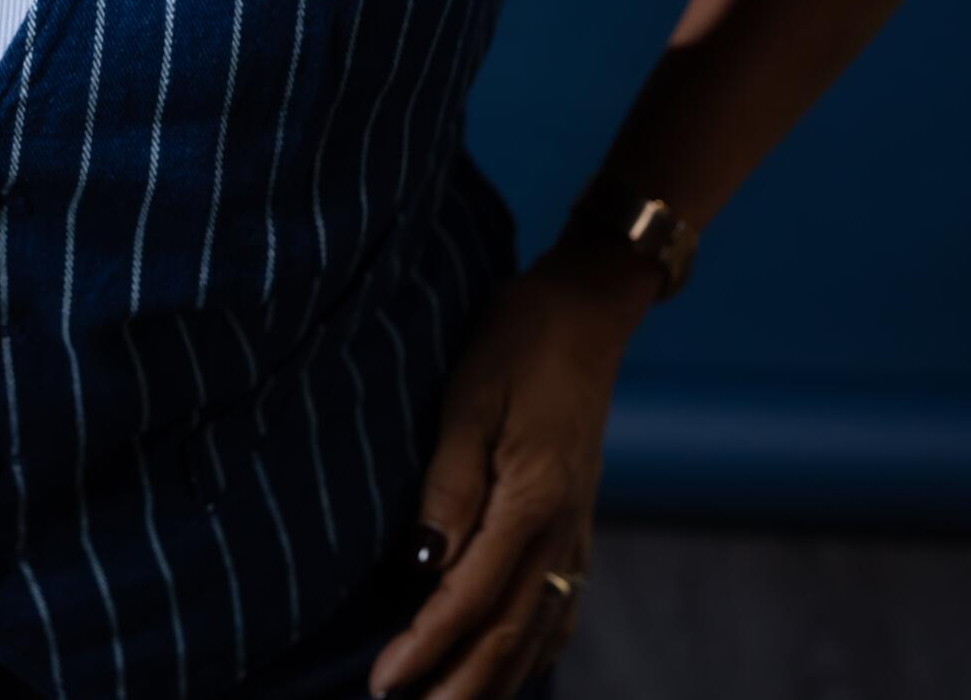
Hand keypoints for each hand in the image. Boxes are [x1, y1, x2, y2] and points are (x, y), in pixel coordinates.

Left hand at [367, 255, 647, 698]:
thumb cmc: (520, 339)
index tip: (382, 684)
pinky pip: (562, 606)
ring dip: (495, 680)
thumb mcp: (471, 396)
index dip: (426, 646)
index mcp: (532, 499)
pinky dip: (536, 649)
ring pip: (537, 631)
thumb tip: (423, 561)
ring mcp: (576, 528)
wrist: (587, 308)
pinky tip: (518, 667)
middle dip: (458, 687)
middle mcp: (561, 528)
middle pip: (508, 635)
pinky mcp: (579, 520)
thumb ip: (449, 481)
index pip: (470, 597)